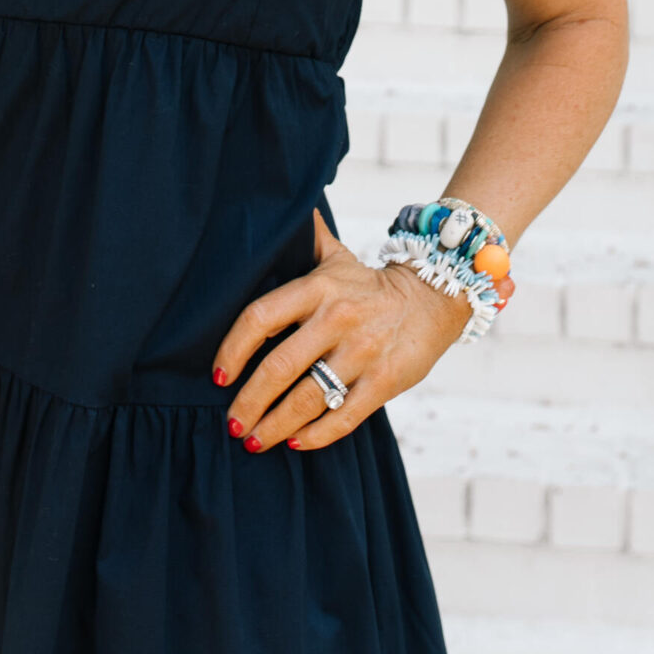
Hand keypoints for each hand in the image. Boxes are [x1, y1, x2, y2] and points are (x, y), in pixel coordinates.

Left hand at [214, 211, 467, 452]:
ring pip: (308, 398)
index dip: (232, 350)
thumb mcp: (335, 256)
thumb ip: (302, 241)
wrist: (435, 297)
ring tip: (254, 441)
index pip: (261, 317)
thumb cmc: (370, 285)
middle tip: (232, 424)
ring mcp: (363, 351)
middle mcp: (338, 318)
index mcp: (318, 287)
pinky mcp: (386, 380)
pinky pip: (344, 416)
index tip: (218, 376)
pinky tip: (296, 443)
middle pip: (279, 367)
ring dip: (276, 426)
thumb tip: (273, 210)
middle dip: (249, 402)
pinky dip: (317, 435)